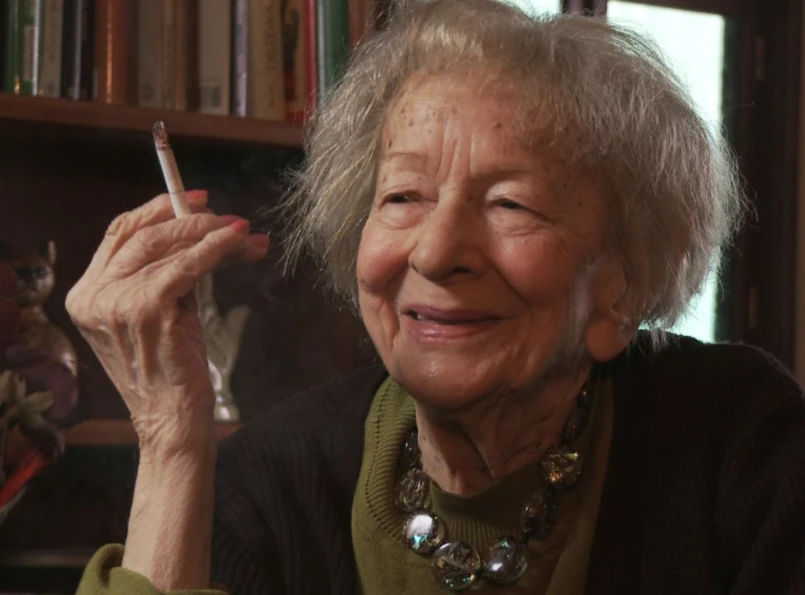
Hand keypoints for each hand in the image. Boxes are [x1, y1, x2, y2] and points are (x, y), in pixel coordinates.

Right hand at [66, 191, 268, 450]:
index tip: (198, 199)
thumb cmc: (172, 368)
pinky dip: (215, 249)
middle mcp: (93, 296)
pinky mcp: (145, 308)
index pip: (120, 233)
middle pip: (145, 233)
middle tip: (233, 220)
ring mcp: (114, 302)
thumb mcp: (162, 311)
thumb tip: (208, 229)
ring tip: (246, 236)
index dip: (159, 209)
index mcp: (87, 294)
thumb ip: (168, 272)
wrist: (172, 419)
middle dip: (194, 220)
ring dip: (214, 235)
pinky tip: (238, 243)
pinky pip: (186, 265)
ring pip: (168, 246)